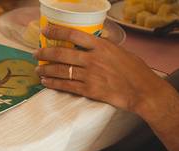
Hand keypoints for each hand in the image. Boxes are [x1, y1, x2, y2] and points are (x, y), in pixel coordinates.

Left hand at [34, 25, 174, 118]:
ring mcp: (90, 75)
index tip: (45, 31)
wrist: (142, 91)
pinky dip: (53, 83)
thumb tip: (95, 39)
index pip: (74, 35)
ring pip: (61, 71)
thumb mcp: (120, 51)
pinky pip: (66, 86)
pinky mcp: (89, 90)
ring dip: (46, 69)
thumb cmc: (135, 70)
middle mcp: (93, 59)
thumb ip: (105, 46)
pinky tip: (46, 81)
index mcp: (101, 46)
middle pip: (62, 54)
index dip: (57, 32)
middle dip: (45, 53)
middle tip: (36, 53)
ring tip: (37, 69)